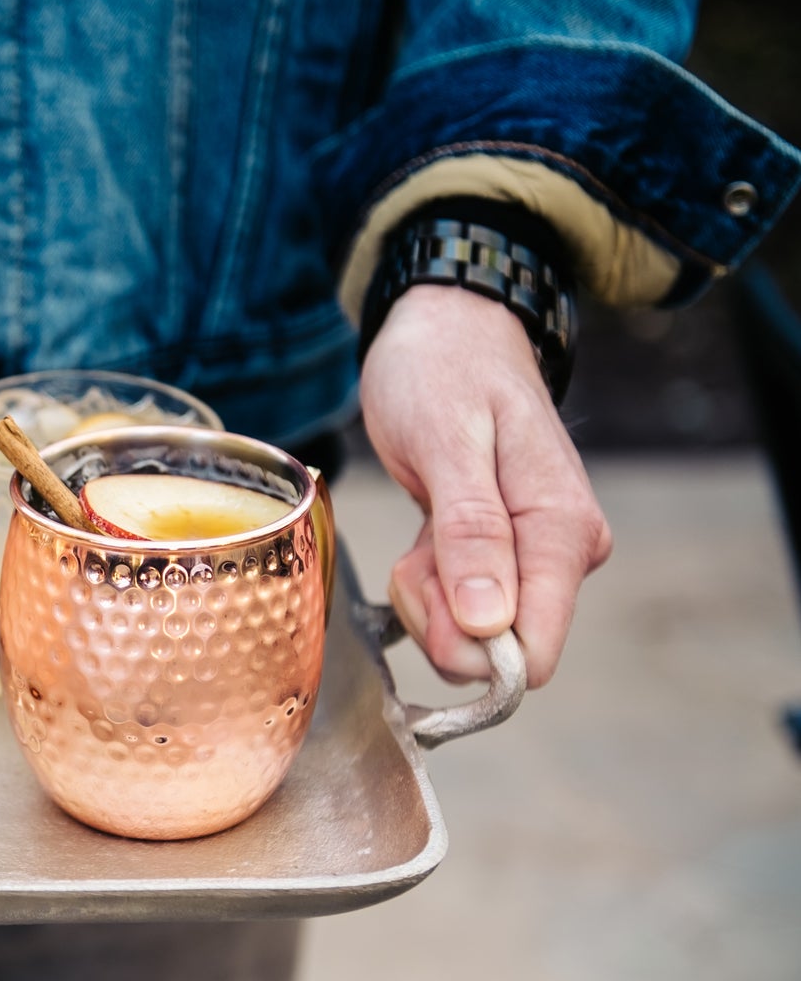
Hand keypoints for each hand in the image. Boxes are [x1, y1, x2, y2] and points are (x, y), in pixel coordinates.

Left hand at [359, 284, 612, 688]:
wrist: (447, 329)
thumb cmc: (442, 370)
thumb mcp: (445, 443)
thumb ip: (470, 534)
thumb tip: (490, 624)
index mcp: (563, 531)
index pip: (535, 651)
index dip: (468, 645)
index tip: (426, 586)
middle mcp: (563, 553)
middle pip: (493, 650)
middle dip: (435, 612)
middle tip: (416, 543)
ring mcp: (536, 558)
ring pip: (468, 632)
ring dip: (425, 591)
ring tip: (423, 518)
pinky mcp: (506, 558)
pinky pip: (456, 606)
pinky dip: (426, 577)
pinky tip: (425, 528)